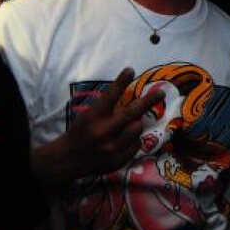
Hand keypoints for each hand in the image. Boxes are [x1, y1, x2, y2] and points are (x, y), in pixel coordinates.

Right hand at [42, 67, 163, 183]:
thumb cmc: (81, 132)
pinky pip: (136, 144)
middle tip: (161, 92)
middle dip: (149, 100)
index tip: (130, 70)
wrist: (68, 160)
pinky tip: (124, 139)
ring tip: (128, 124)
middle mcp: (104, 132)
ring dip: (136, 123)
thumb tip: (131, 95)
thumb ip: (107, 107)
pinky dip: (133, 139)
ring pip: (137, 128)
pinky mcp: (118, 160)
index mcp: (94, 117)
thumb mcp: (89, 115)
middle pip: (133, 112)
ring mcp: (112, 148)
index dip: (121, 82)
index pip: (110, 96)